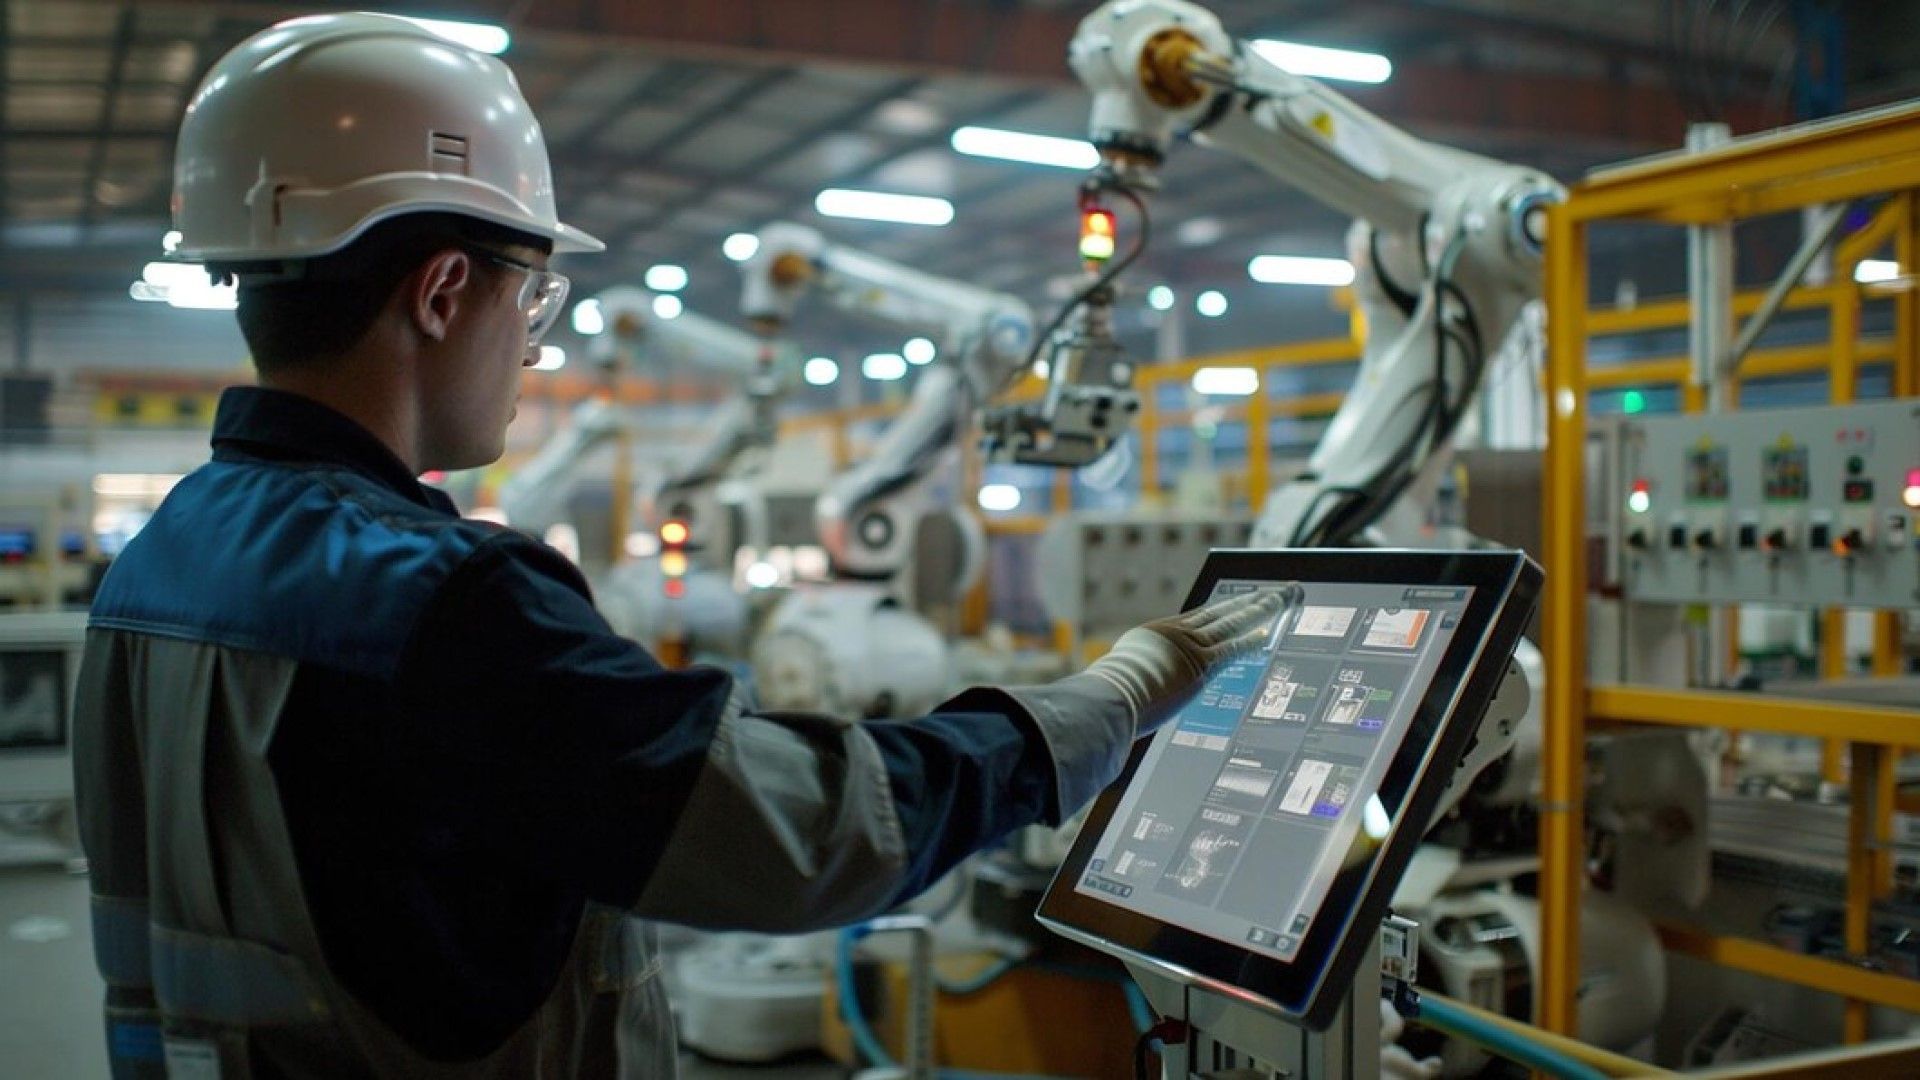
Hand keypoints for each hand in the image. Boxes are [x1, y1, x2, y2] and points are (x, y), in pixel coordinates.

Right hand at [1084, 584, 1298, 734]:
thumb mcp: (1121, 674)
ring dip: (1260, 610)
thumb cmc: (1110, 695)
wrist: (1113, 696)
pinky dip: (1251, 639)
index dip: (1224, 607)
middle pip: (1222, 611)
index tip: (1241, 600)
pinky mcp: (1202, 664)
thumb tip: (1129, 686)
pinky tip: (1268, 633)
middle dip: (1251, 600)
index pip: (1200, 616)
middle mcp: (1178, 633)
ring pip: (1232, 622)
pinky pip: (1233, 647)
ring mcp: (1190, 647)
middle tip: (1275, 590)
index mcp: (1159, 633)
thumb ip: (1136, 674)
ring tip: (1281, 599)